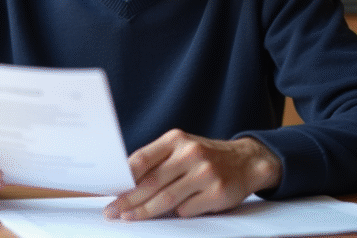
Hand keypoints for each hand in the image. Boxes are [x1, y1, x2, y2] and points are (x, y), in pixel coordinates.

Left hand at [103, 129, 281, 219]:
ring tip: (130, 218)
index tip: (109, 191)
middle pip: (151, 182)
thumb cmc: (205, 157)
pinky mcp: (217, 192)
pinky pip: (187, 209)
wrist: (247, 160)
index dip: (123, 178)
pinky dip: (176, 214)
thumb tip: (126, 183)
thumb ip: (158, 161)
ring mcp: (205, 173)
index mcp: (176, 140)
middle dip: (128, 200)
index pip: (142, 159)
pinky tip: (169, 216)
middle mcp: (190, 153)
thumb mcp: (182, 148)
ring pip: (167, 199)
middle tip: (113, 212)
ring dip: (145, 212)